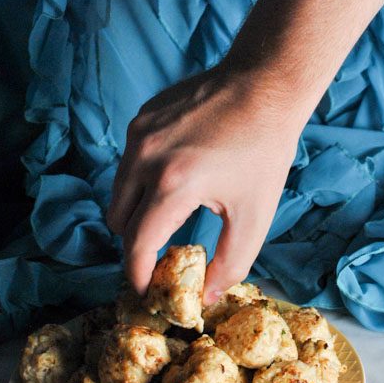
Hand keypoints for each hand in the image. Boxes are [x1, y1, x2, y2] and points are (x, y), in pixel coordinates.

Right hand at [106, 65, 300, 302]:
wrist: (264, 85)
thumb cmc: (264, 151)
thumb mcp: (255, 216)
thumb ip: (231, 264)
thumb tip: (207, 296)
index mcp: (173, 185)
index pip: (136, 244)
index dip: (138, 275)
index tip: (145, 290)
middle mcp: (146, 158)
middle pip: (119, 221)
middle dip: (137, 244)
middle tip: (162, 255)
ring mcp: (139, 133)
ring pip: (118, 191)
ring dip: (137, 212)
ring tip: (172, 215)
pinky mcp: (141, 118)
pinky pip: (129, 162)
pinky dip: (144, 179)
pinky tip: (179, 175)